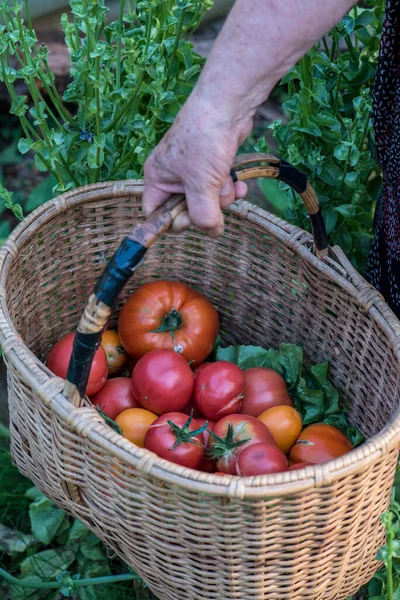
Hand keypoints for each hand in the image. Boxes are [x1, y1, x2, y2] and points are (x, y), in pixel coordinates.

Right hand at [142, 94, 250, 237]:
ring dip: (220, 196)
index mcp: (157, 178)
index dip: (172, 222)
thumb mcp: (201, 185)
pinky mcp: (212, 165)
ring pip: (206, 200)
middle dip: (205, 207)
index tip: (191, 221)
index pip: (155, 213)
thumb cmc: (204, 140)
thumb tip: (212, 233)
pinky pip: (219, 188)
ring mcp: (193, 170)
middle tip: (213, 197)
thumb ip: (203, 215)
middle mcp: (172, 175)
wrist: (228, 106)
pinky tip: (238, 183)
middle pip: (185, 210)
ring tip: (226, 181)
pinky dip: (228, 187)